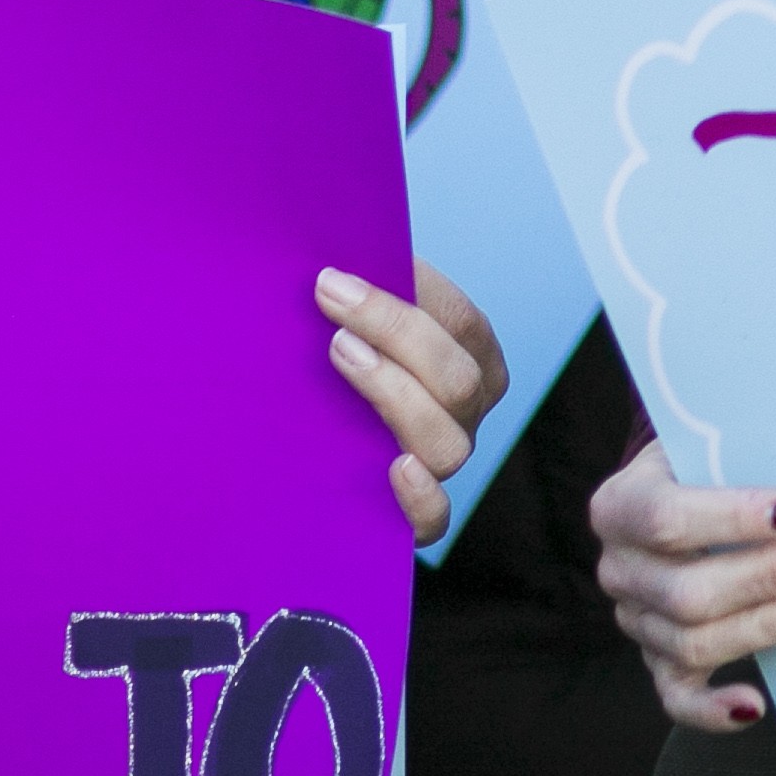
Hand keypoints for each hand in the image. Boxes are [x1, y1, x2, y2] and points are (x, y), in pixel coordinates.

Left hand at [319, 262, 505, 545]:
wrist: (304, 436)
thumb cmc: (338, 353)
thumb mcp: (357, 314)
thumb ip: (363, 288)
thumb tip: (337, 257)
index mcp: (471, 354)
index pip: (461, 321)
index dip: (407, 297)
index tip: (336, 277)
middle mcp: (466, 410)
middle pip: (456, 379)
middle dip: (395, 334)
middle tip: (330, 309)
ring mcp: (443, 460)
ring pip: (447, 443)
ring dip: (396, 395)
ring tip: (340, 357)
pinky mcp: (415, 513)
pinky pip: (435, 519)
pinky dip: (422, 497)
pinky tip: (394, 466)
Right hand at [593, 438, 775, 730]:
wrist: (683, 488)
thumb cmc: (709, 462)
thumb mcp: (712, 442)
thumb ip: (746, 453)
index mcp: (619, 505)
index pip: (664, 517)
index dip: (732, 517)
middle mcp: (618, 568)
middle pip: (687, 591)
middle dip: (766, 577)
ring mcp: (635, 619)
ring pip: (693, 643)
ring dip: (767, 626)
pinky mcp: (657, 659)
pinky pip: (677, 697)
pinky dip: (713, 710)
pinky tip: (755, 705)